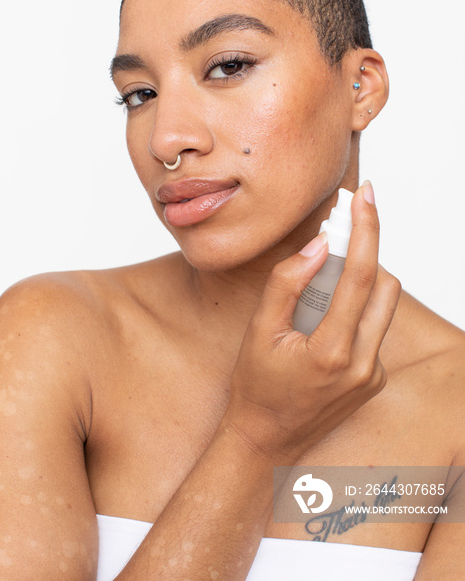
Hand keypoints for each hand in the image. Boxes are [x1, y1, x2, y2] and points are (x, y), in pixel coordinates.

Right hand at [223, 182, 400, 461]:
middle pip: (384, 286)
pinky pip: (375, 329)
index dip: (366, 230)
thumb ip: (287, 283)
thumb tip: (318, 245)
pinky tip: (324, 317)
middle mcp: (363, 365)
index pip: (360, 276)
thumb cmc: (256, 388)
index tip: (366, 197)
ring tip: (324, 279)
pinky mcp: (373, 379)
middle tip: (339, 234)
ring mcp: (372, 374)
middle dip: (365, 252)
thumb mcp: (259, 331)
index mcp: (333, 352)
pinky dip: (356, 310)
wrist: (265, 442)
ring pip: (383, 307)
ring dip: (360, 281)